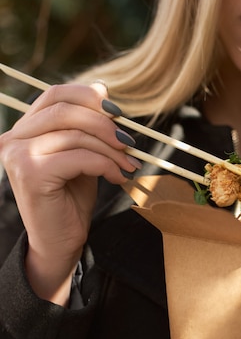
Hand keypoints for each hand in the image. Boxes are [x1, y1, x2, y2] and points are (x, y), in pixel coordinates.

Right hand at [0, 83, 138, 302]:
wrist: (58, 243)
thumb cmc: (69, 201)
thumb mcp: (80, 156)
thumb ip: (85, 130)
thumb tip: (105, 94)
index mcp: (23, 130)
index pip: (55, 95)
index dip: (89, 96)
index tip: (117, 112)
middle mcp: (14, 139)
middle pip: (66, 110)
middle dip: (105, 124)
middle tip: (129, 142)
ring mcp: (19, 156)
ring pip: (76, 135)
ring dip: (111, 149)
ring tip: (128, 165)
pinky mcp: (32, 174)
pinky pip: (80, 157)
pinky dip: (106, 165)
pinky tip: (117, 177)